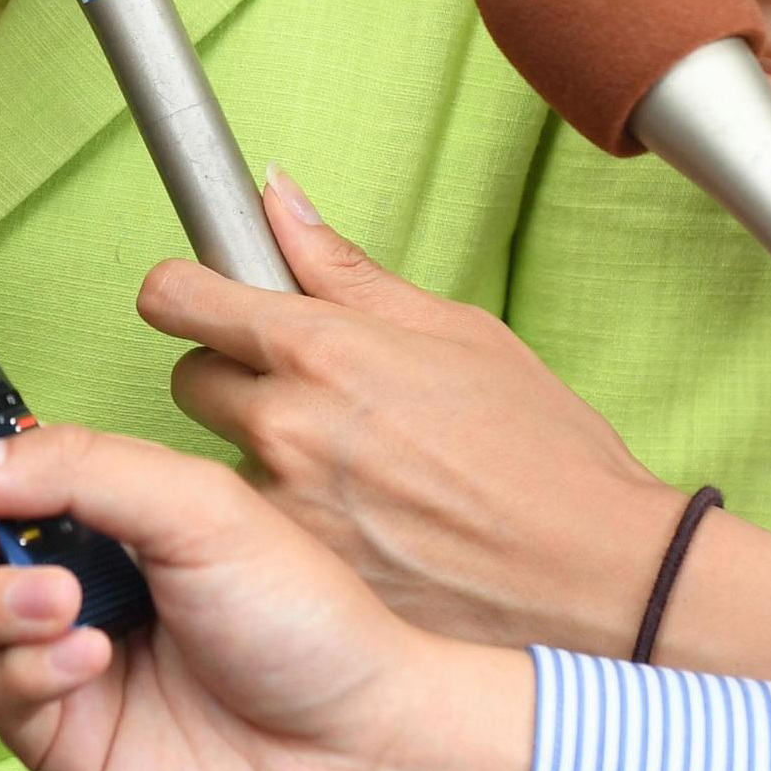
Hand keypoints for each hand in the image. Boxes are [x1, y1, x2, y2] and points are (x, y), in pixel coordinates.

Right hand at [0, 396, 530, 770]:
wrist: (358, 745)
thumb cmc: (306, 617)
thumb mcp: (196, 506)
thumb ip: (77, 468)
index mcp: (95, 510)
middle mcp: (62, 581)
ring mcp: (55, 663)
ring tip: (70, 608)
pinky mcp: (59, 741)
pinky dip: (28, 672)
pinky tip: (94, 662)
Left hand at [139, 169, 679, 653]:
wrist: (592, 575)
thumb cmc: (542, 449)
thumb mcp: (454, 329)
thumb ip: (343, 268)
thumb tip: (273, 196)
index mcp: (323, 348)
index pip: (178, 298)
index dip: (184, 294)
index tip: (199, 301)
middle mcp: (287, 424)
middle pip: (187, 379)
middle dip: (231, 377)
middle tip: (303, 394)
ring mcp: (285, 506)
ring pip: (222, 459)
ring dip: (263, 456)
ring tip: (349, 472)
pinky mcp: (296, 573)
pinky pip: (258, 529)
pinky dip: (289, 522)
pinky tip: (357, 525)